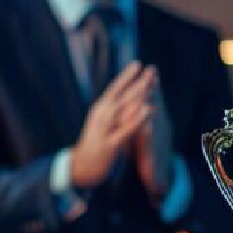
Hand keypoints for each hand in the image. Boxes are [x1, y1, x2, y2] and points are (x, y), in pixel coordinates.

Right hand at [71, 62, 154, 189]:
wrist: (80, 168)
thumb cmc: (95, 145)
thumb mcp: (104, 125)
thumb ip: (115, 113)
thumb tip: (129, 101)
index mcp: (100, 110)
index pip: (113, 89)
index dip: (125, 76)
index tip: (138, 64)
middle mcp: (101, 116)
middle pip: (121, 95)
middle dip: (137, 82)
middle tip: (151, 69)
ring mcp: (105, 130)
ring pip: (123, 108)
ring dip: (138, 95)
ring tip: (151, 83)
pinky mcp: (111, 145)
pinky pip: (127, 129)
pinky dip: (138, 118)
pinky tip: (149, 109)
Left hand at [132, 67, 174, 199]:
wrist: (159, 179)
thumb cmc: (148, 154)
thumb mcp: (143, 133)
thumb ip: (139, 117)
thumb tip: (134, 102)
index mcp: (154, 122)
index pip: (152, 100)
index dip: (151, 84)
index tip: (148, 68)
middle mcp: (159, 129)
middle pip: (156, 104)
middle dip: (153, 87)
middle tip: (152, 70)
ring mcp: (158, 141)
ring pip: (155, 118)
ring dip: (153, 103)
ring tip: (151, 88)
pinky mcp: (154, 154)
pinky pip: (152, 141)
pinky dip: (149, 129)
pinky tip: (148, 121)